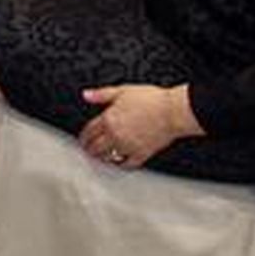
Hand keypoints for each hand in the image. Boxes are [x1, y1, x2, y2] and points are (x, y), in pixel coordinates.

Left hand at [78, 84, 200, 168]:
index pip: (89, 131)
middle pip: (96, 147)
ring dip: (102, 157)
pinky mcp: (141, 154)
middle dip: (90, 149)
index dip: (83, 136)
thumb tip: (86, 95)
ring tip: (100, 157)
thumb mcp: (122, 90)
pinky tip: (119, 162)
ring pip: (109, 157)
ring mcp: (128, 147)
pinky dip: (121, 164)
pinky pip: (127, 164)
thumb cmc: (151, 100)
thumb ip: (101, 94)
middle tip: (87, 151)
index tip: (82, 139)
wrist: (171, 112)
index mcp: (108, 119)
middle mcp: (115, 135)